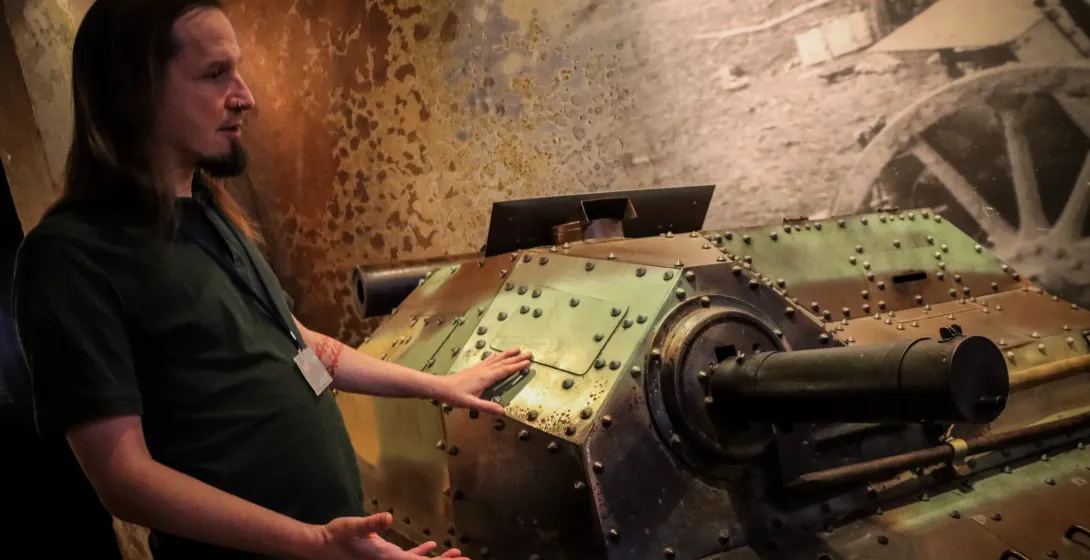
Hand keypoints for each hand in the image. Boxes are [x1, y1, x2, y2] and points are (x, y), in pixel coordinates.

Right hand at [307, 512, 467, 558]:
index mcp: (388, 558)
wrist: (321, 546)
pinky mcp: (385, 557)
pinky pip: (408, 559)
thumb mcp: (352, 527)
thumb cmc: (336, 536)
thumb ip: (370, 524)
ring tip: (457, 556)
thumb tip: (387, 518)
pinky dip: (422, 555)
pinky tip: (433, 548)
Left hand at [439, 347, 531, 414]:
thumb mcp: (471, 403)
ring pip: (496, 360)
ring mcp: (478, 369)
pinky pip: (488, 361)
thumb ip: (487, 407)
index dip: (516, 366)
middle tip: (529, 353)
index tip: (528, 362)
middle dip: (516, 358)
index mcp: (485, 378)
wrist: (440, 387)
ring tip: (516, 349)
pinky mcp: (474, 369)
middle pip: (503, 363)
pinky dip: (494, 357)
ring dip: (507, 355)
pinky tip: (495, 355)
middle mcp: (484, 371)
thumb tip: (503, 411)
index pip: (504, 371)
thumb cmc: (454, 396)